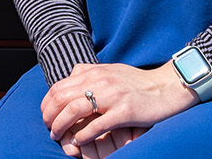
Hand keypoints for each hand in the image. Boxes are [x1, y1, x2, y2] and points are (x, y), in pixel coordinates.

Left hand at [43, 63, 192, 156]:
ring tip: (57, 136)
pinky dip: (83, 135)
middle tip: (49, 128)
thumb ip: (89, 72)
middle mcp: (99, 81)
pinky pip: (97, 125)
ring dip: (61, 126)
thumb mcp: (110, 70)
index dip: (47, 103)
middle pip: (62, 97)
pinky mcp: (124, 112)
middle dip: (50, 115)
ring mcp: (112, 96)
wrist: (165, 87)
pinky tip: (78, 141)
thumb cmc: (137, 81)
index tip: (46, 115)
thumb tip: (71, 75)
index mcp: (93, 72)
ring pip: (74, 110)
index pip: (59, 86)